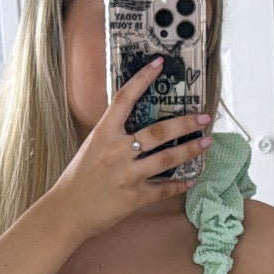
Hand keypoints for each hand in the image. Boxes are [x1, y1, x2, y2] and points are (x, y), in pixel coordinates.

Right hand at [51, 58, 211, 238]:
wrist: (67, 210)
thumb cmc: (79, 177)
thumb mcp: (92, 147)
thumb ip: (113, 134)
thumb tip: (137, 122)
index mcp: (103, 133)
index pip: (124, 99)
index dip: (142, 79)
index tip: (158, 63)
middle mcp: (117, 151)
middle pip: (158, 131)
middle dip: (185, 123)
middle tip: (203, 117)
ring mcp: (127, 174)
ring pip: (167, 159)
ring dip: (190, 150)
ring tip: (206, 142)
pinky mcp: (134, 197)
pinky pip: (163, 189)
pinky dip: (180, 184)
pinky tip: (191, 179)